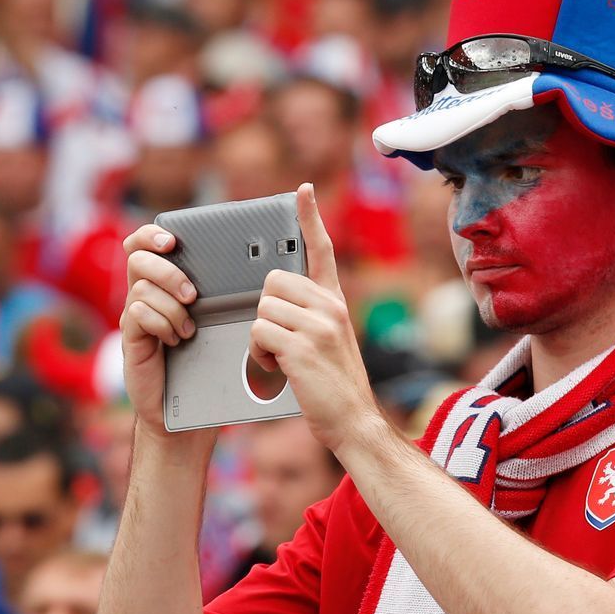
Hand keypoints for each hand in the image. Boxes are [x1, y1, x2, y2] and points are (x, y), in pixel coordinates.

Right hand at [118, 222, 199, 432]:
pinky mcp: (130, 337)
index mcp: (163, 284)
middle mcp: (145, 295)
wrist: (185, 407)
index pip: (145, 244)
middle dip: (167, 271)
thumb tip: (251, 270)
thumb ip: (220, 296)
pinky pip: (137, 314)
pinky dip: (161, 323)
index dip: (152, 234)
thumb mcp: (216, 323)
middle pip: (138, 258)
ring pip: (141, 287)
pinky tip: (175, 340)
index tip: (172, 240)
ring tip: (188, 327)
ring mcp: (134, 316)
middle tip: (191, 294)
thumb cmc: (205, 362)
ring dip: (170, 305)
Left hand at [248, 185, 380, 449]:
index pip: (322, 250)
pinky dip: (259, 354)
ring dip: (261, 337)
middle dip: (266, 311)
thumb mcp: (329, 341)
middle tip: (281, 341)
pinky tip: (277, 369)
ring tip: (281, 359)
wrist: (355, 422)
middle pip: (273, 281)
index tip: (303, 191)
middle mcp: (331, 307)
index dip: (310, 218)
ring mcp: (319, 326)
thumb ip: (311, 315)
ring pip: (263, 308)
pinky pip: (260, 332)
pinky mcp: (303, 347)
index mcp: (336, 302)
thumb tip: (278, 298)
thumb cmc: (334, 387)